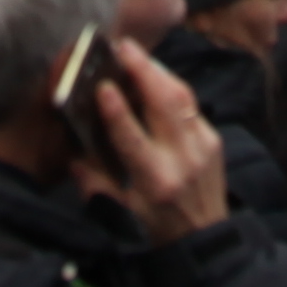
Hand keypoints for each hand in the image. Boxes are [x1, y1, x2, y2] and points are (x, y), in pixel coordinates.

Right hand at [70, 42, 235, 245]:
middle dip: (144, 71)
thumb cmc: (157, 226)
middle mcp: (183, 160)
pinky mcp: (214, 138)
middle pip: (165, 104)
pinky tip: (154, 74)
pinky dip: (170, 84)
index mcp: (156, 182)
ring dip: (157, 70)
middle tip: (121, 48)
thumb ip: (95, 182)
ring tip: (134, 53)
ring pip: (182, 96)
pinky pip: (190, 103)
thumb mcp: (122, 212)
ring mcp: (203, 146)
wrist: (207, 239)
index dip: (117, 112)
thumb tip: (73, 154)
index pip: (134, 139)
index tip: (103, 87)